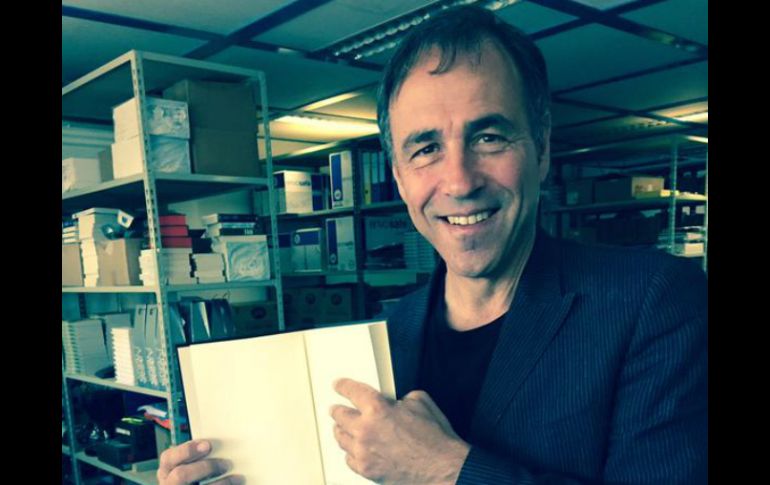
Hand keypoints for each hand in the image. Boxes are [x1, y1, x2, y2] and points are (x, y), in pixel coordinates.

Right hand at [157, 439, 241, 484]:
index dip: (188, 450)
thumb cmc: (193, 475)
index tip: (208, 445)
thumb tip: (216, 445)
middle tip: (226, 464)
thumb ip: (197, 456)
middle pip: (181, 475)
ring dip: (221, 483)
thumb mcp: (188, 464)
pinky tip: (235, 484)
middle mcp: (169, 483)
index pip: (169, 457)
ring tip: (236, 478)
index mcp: (166, 470)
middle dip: (205, 467)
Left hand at [330, 378, 470, 484]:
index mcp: (377, 409)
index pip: (352, 391)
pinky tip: (353, 449)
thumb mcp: (421, 402)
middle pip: (339, 415)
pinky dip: (350, 452)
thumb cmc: (435, 440)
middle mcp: (365, 430)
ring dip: (341, 430)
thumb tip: (395, 402)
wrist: (443, 469)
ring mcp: (364, 452)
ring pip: (341, 438)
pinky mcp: (367, 470)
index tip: (338, 385)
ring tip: (341, 428)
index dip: (343, 386)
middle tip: (336, 408)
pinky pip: (349, 459)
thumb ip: (401, 398)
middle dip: (337, 410)